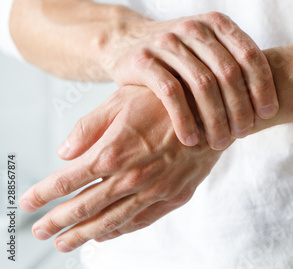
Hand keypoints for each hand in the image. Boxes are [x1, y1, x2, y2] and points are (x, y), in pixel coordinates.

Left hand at [20, 86, 224, 251]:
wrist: (214, 109)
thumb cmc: (166, 100)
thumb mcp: (122, 100)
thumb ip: (89, 127)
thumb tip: (64, 153)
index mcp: (113, 152)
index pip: (67, 181)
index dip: (44, 193)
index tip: (27, 203)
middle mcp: (131, 177)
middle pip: (85, 207)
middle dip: (58, 222)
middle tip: (40, 232)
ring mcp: (155, 190)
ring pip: (112, 220)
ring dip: (85, 234)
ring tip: (66, 244)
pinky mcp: (176, 195)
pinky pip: (142, 220)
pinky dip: (121, 230)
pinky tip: (107, 235)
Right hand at [99, 11, 277, 149]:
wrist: (126, 41)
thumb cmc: (180, 55)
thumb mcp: (208, 49)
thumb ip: (235, 65)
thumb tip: (271, 104)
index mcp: (216, 23)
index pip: (249, 55)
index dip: (263, 86)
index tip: (267, 114)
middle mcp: (194, 28)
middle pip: (228, 73)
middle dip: (239, 108)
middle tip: (242, 134)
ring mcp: (166, 42)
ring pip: (202, 84)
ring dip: (215, 119)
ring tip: (219, 142)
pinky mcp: (142, 59)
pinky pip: (170, 93)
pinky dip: (184, 120)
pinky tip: (191, 139)